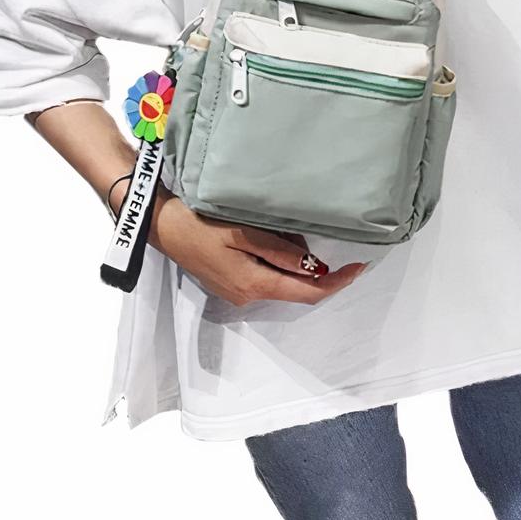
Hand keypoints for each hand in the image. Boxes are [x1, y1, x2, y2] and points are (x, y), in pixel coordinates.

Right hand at [147, 190, 366, 305]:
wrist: (161, 226)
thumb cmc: (199, 224)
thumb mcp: (243, 232)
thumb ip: (280, 251)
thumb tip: (314, 268)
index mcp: (254, 284)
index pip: (307, 292)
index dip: (337, 282)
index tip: (360, 267)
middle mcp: (247, 296)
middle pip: (296, 289)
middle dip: (318, 271)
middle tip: (335, 243)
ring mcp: (237, 292)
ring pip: (280, 281)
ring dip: (296, 264)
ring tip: (295, 233)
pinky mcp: (229, 283)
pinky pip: (265, 275)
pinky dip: (278, 262)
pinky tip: (276, 241)